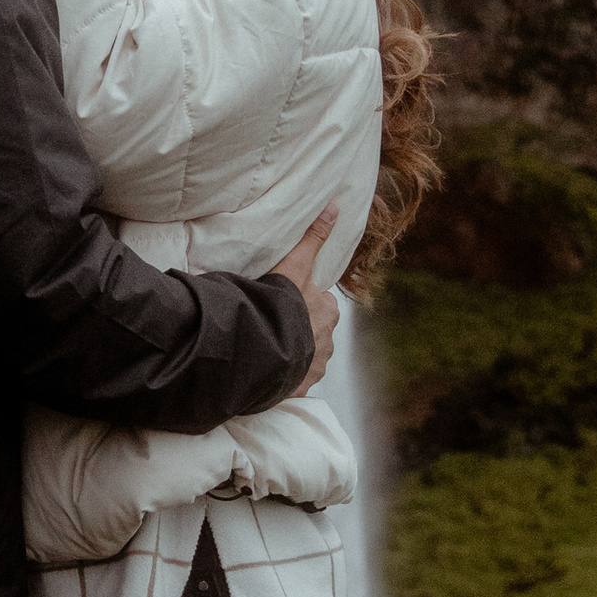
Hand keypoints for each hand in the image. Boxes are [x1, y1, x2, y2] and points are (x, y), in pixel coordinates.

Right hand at [268, 202, 340, 393]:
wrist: (261, 349)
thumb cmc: (276, 304)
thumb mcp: (293, 267)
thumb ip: (312, 239)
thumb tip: (335, 206)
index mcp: (327, 312)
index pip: (320, 304)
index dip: (301, 302)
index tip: (283, 304)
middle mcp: (328, 341)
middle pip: (314, 332)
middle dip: (299, 331)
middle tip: (270, 325)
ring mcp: (315, 368)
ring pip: (304, 358)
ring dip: (290, 355)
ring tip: (263, 349)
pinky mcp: (299, 389)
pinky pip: (291, 382)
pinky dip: (281, 378)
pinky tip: (263, 372)